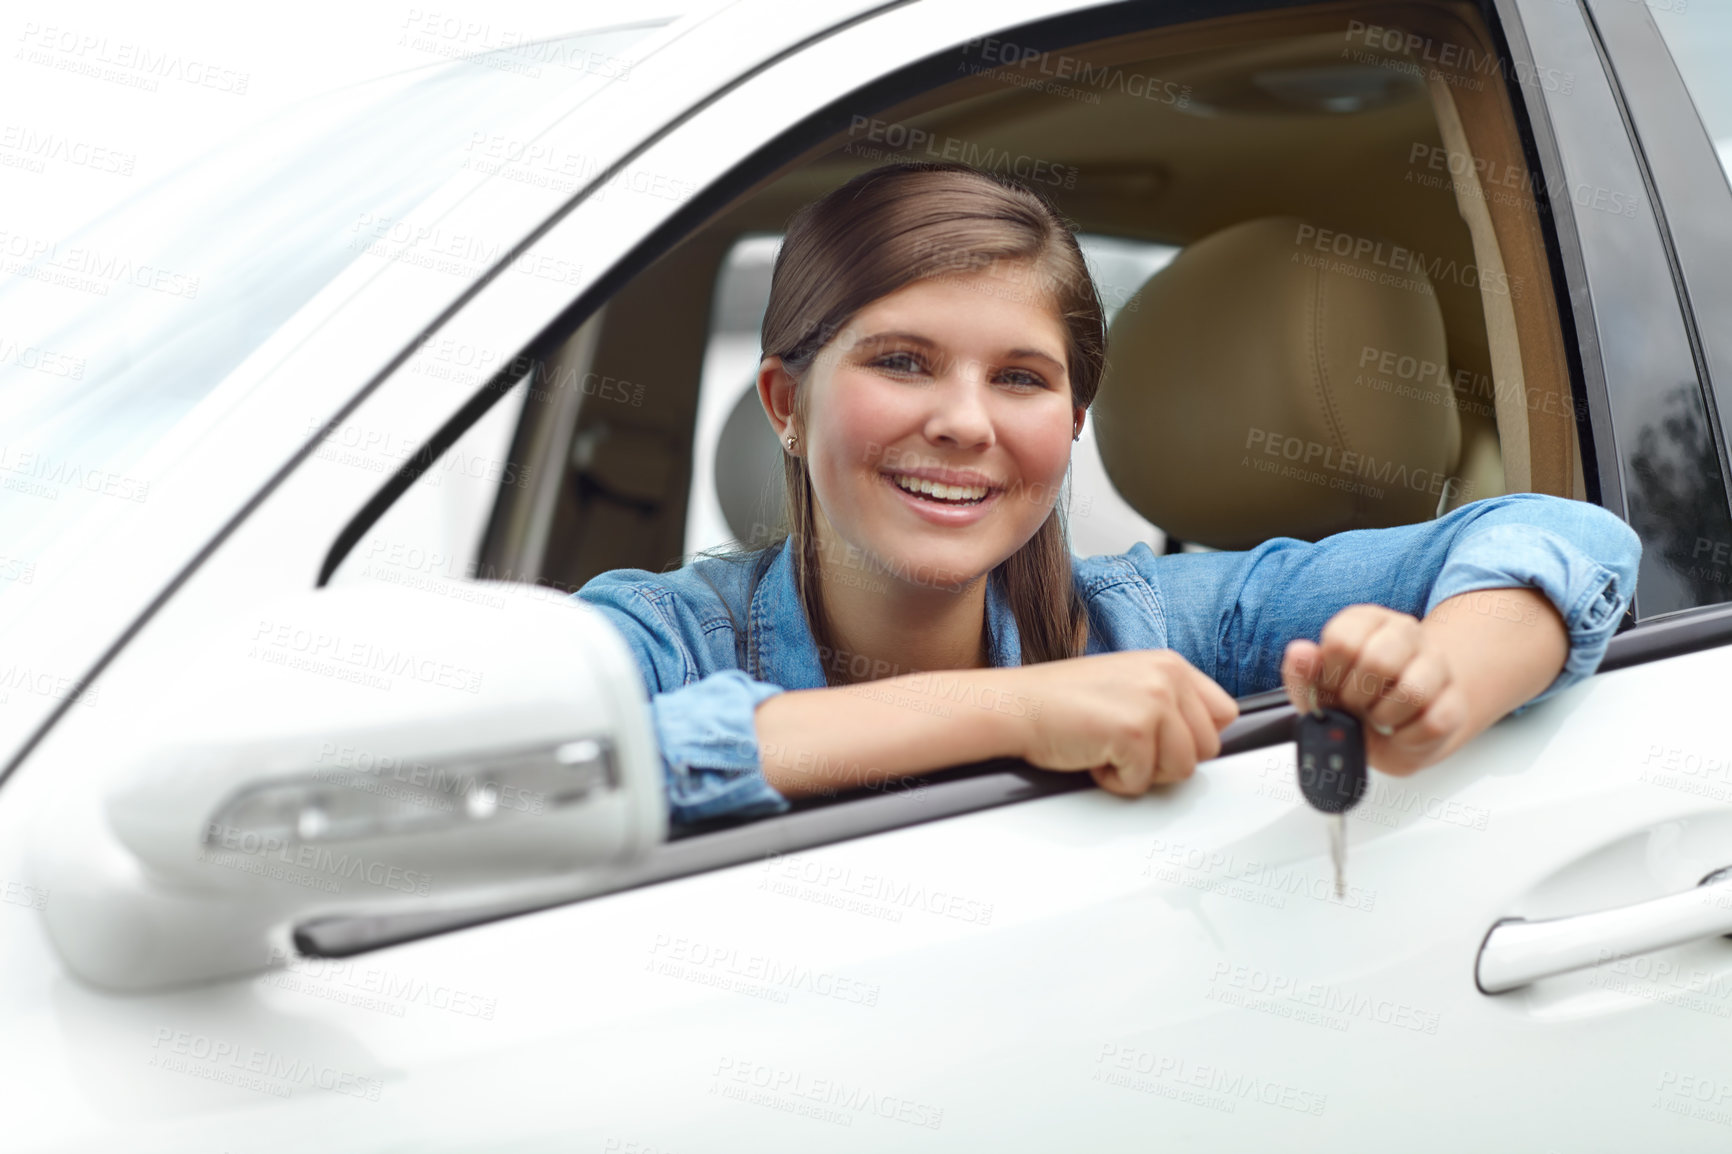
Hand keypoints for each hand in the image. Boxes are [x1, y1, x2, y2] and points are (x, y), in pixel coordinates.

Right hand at [1010, 650, 1239, 796]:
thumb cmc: (1061, 702)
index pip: (1223, 714)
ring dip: (1142, 772)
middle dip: (1167, 760)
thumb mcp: (1127, 685)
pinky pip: (1144, 782)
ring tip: (1108, 749)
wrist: (1015, 706)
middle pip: (1208, 748)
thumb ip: (1168, 702)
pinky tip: (1092, 755)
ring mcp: (1153, 701)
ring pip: (1182, 769)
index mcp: (1170, 664)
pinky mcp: (1135, 730)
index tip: (1162, 743)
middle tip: (1127, 748)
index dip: (1193, 738)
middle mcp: (1167, 676)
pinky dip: (1115, 780)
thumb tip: (1198, 739)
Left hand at [1280, 604, 1469, 775]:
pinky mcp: (1455, 700)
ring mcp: (1436, 663)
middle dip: (1357, 696)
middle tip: (1355, 705)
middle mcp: (1404, 632)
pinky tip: (1400, 729)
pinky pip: (1433, 722)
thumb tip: (1300, 651)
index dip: (1332, 675)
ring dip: (1384, 716)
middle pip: (1379, 661)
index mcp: (1366, 621)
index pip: (1343, 640)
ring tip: (1378, 717)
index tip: (1334, 687)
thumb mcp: (1317, 691)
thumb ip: (1301, 674)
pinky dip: (1406, 737)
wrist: (1393, 732)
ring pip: (1412, 690)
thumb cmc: (1353, 704)